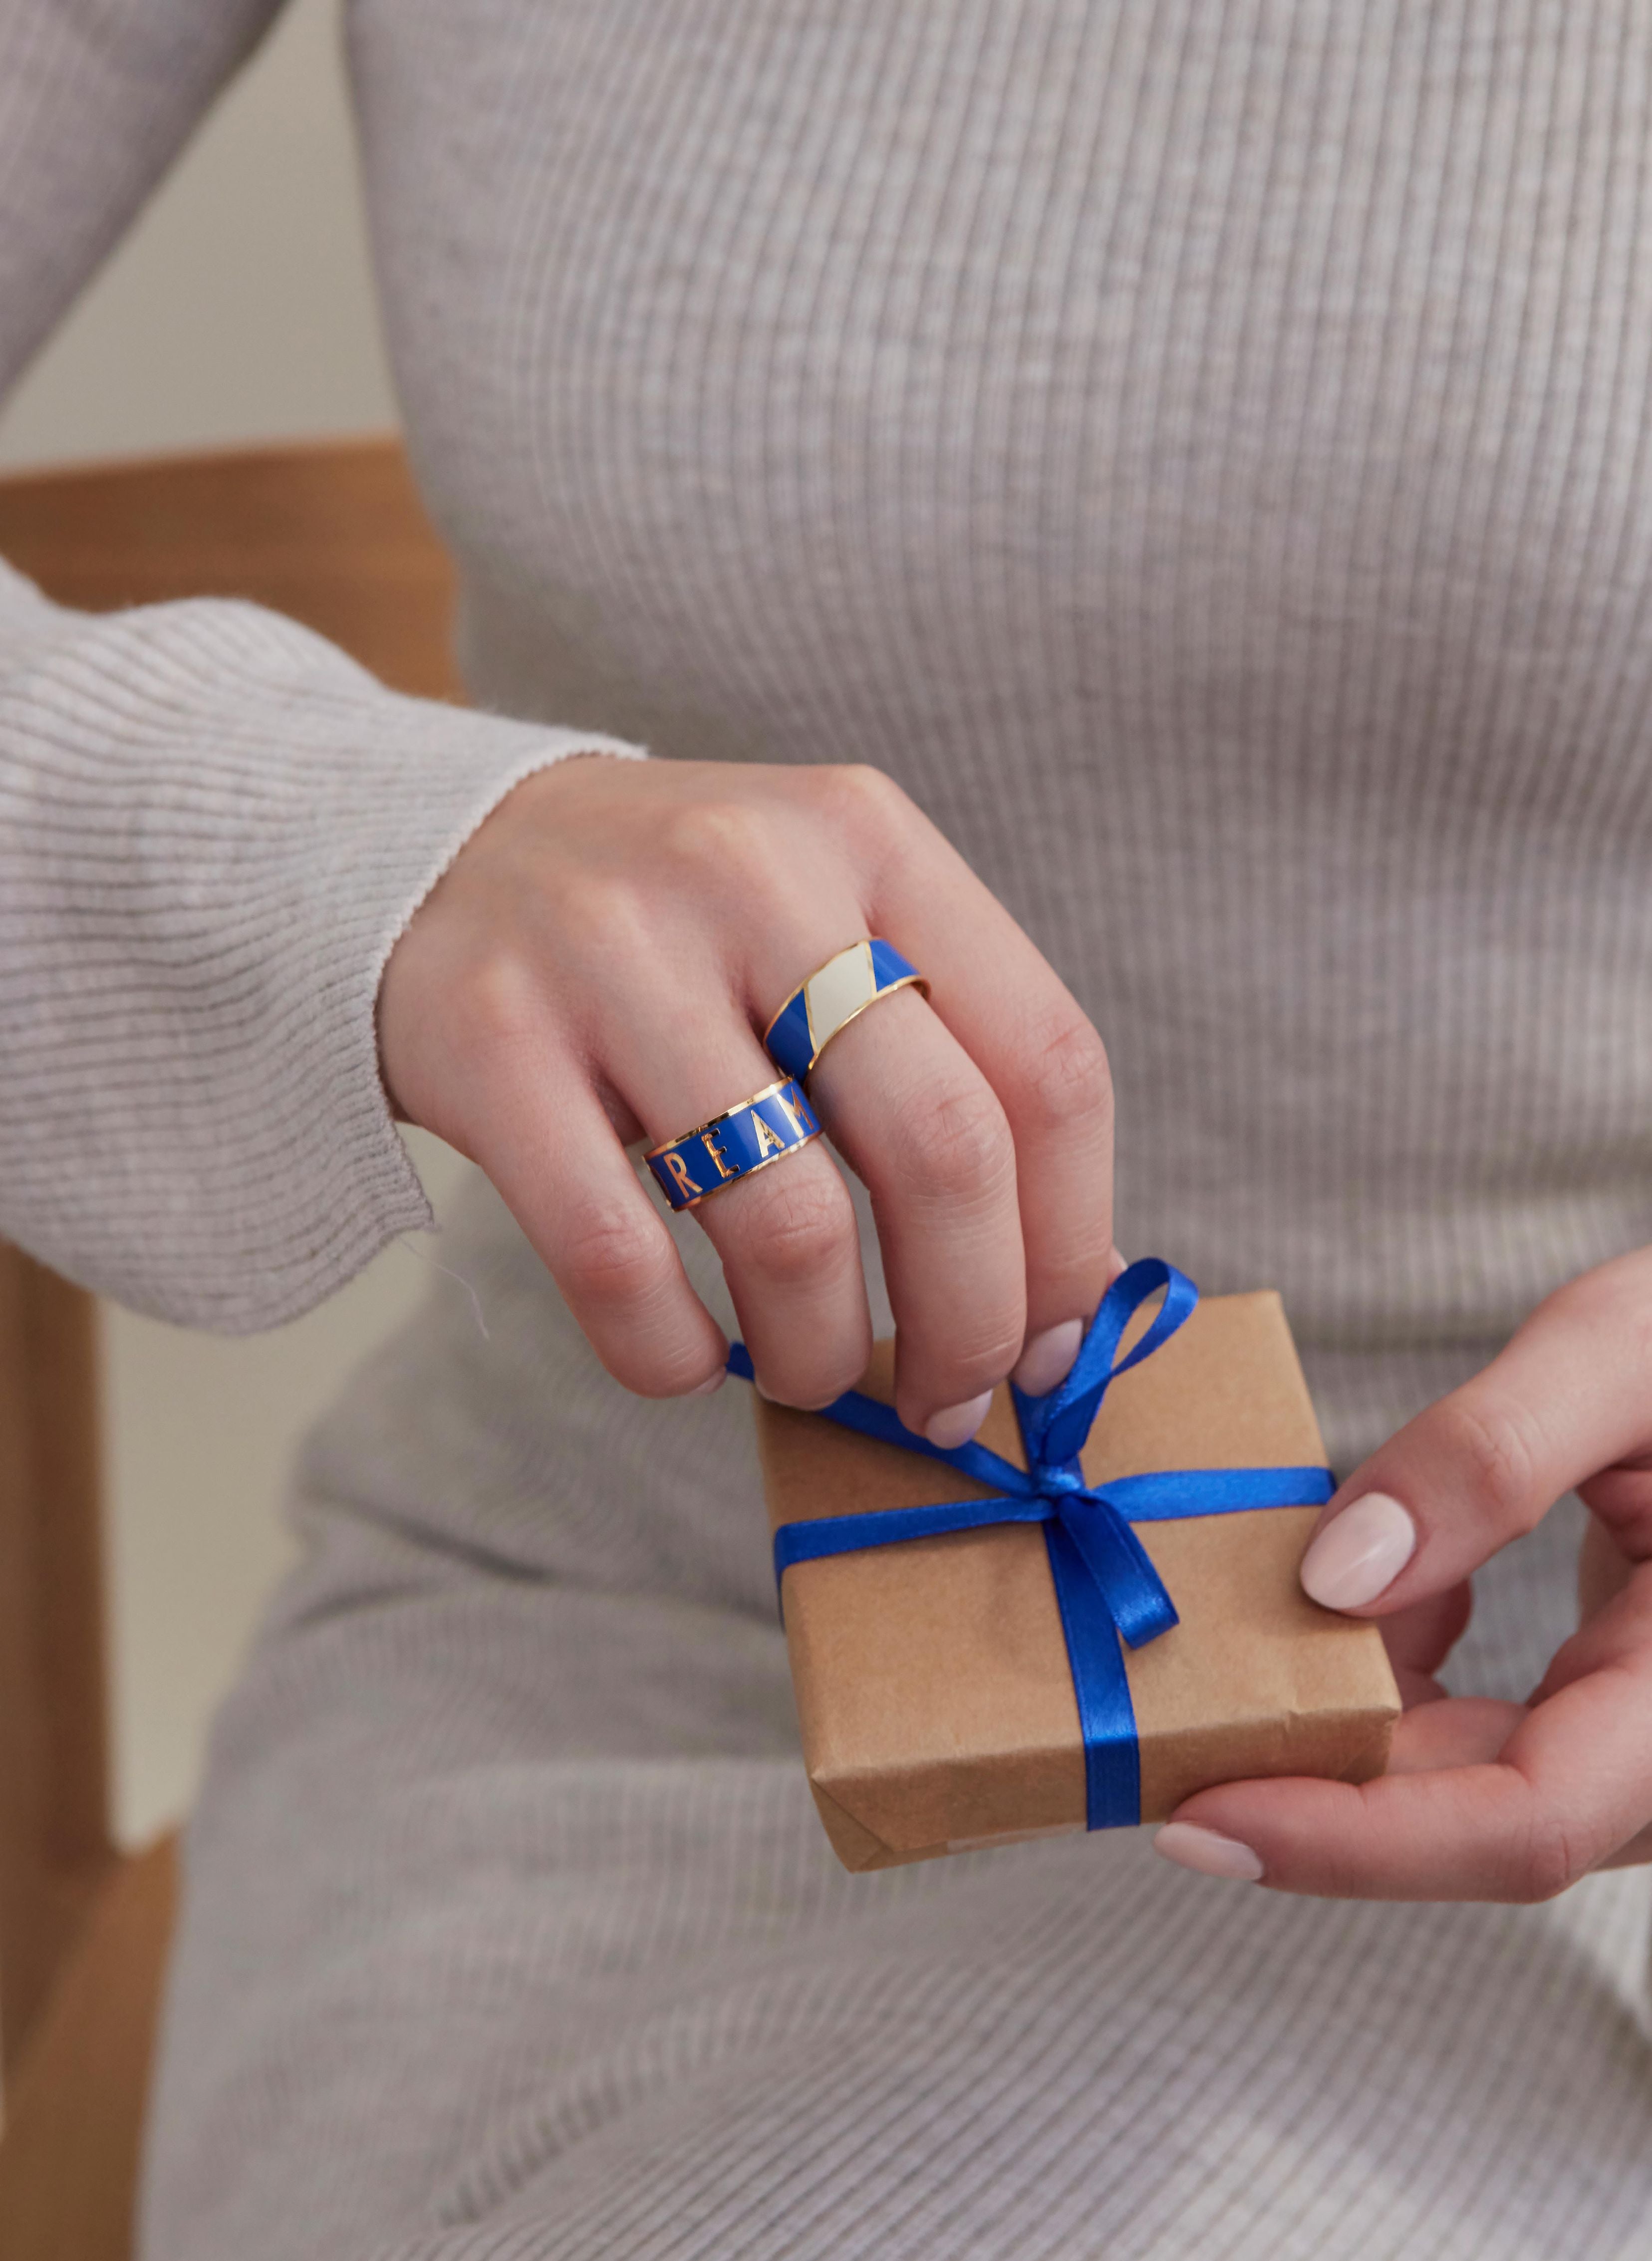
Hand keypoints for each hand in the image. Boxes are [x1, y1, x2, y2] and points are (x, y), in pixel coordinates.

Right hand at [379, 756, 1116, 1434]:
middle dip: (970, 1321)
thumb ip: (937, 1058)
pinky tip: (686, 1359)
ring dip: (818, 1350)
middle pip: (943, 1150)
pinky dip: (672, 1354)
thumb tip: (1055, 1292)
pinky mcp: (494, 1042)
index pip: (1046, 1063)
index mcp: (870, 838)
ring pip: (789, 1223)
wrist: (427, 852)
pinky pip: (619, 1261)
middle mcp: (757, 876)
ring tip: (802, 1372)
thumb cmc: (674, 931)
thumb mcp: (822, 920)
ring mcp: (615, 954)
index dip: (1072, 1238)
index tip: (1053, 1344)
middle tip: (947, 1400)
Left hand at [1158, 1245, 1651, 1898]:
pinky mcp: (1608, 1701)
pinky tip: (1356, 1593)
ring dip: (1342, 1721)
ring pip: (1465, 1776)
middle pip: (1474, 1815)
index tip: (1196, 1819)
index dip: (1353, 1841)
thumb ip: (1493, 1454)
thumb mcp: (1630, 1356)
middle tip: (1146, 1738)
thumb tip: (1331, 1576)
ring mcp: (1642, 1734)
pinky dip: (1393, 1668)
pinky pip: (1482, 1725)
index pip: (1524, 1823)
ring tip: (1225, 1641)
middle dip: (1307, 1784)